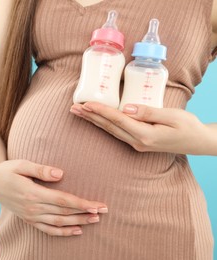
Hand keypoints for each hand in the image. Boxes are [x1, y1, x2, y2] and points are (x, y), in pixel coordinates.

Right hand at [0, 159, 108, 236]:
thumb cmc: (8, 170)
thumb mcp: (21, 164)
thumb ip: (41, 169)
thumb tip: (60, 174)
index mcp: (33, 193)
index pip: (63, 201)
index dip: (81, 203)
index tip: (97, 204)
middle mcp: (33, 208)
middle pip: (64, 213)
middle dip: (85, 213)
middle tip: (103, 211)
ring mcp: (31, 215)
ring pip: (59, 223)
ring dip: (78, 222)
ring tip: (95, 220)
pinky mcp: (30, 219)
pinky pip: (48, 230)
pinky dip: (63, 232)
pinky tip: (77, 231)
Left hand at [70, 102, 212, 154]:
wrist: (198, 142)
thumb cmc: (188, 127)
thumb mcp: (172, 116)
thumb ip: (148, 112)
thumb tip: (126, 108)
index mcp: (145, 135)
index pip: (117, 120)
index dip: (101, 111)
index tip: (86, 104)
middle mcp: (137, 142)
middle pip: (109, 126)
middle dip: (90, 116)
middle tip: (74, 108)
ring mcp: (136, 144)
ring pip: (110, 130)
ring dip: (94, 121)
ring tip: (79, 112)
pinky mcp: (138, 142)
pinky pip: (116, 132)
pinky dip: (104, 124)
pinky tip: (96, 120)